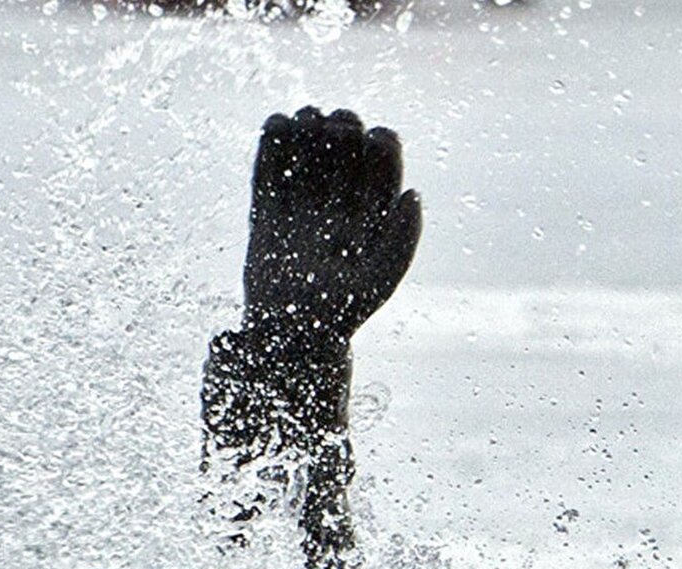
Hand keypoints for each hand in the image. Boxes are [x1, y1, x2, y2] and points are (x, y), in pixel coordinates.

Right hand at [242, 106, 421, 353]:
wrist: (290, 336)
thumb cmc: (342, 313)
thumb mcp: (380, 280)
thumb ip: (402, 240)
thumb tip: (413, 193)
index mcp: (373, 217)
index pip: (384, 167)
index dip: (382, 144)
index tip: (374, 138)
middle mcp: (340, 206)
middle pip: (346, 151)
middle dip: (343, 129)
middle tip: (334, 127)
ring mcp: (303, 206)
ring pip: (308, 152)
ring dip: (308, 127)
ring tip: (305, 120)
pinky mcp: (268, 210)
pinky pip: (269, 168)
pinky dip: (272, 141)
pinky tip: (277, 123)